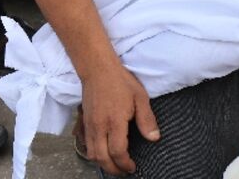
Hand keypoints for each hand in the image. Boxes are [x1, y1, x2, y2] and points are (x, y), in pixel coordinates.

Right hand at [77, 60, 159, 175]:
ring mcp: (90, 125)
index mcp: (115, 122)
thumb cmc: (120, 82)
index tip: (133, 167)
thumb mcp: (140, 98)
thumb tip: (154, 138)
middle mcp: (99, 127)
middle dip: (113, 169)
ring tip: (115, 164)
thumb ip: (147, 120)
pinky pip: (86, 145)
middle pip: (102, 158)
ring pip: (92, 154)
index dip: (125, 164)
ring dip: (102, 163)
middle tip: (124, 171)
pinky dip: (94, 154)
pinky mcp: (84, 123)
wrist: (97, 69)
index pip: (117, 152)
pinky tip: (103, 153)